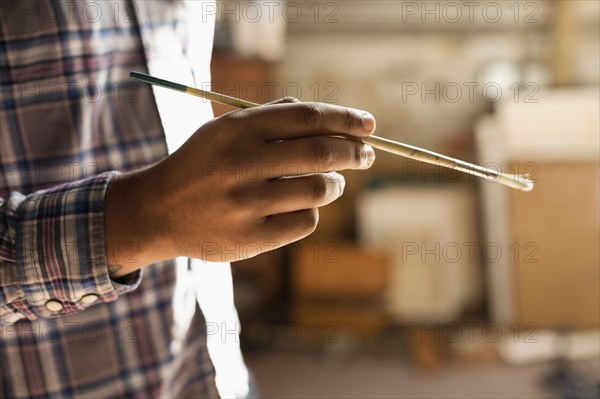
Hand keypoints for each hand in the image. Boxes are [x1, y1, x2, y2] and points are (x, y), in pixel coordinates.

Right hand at [104, 100, 375, 275]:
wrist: (157, 211)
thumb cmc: (201, 165)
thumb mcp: (223, 130)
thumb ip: (271, 117)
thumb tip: (328, 117)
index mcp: (238, 129)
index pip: (307, 117)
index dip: (345, 119)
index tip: (368, 125)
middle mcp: (242, 163)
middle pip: (320, 153)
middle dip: (354, 152)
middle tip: (367, 155)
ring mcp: (246, 203)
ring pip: (318, 190)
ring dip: (335, 184)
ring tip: (334, 182)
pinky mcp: (249, 238)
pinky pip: (304, 222)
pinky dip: (312, 212)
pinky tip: (304, 207)